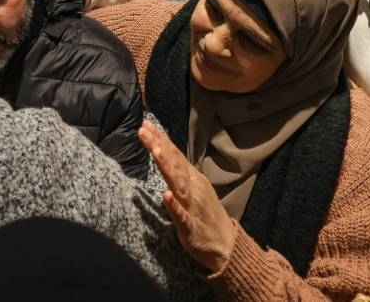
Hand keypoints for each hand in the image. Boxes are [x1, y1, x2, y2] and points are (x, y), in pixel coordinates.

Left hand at [139, 121, 235, 272]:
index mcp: (191, 178)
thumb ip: (177, 170)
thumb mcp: (192, 187)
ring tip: (155, 151)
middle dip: (158, 146)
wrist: (226, 245)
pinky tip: (166, 196)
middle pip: (173, 164)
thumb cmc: (204, 213)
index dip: (159, 139)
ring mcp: (192, 206)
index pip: (174, 154)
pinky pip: (181, 215)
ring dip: (167, 167)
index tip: (144, 123)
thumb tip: (162, 149)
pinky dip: (174, 205)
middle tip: (143, 129)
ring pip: (177, 184)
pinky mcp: (190, 226)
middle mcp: (192, 188)